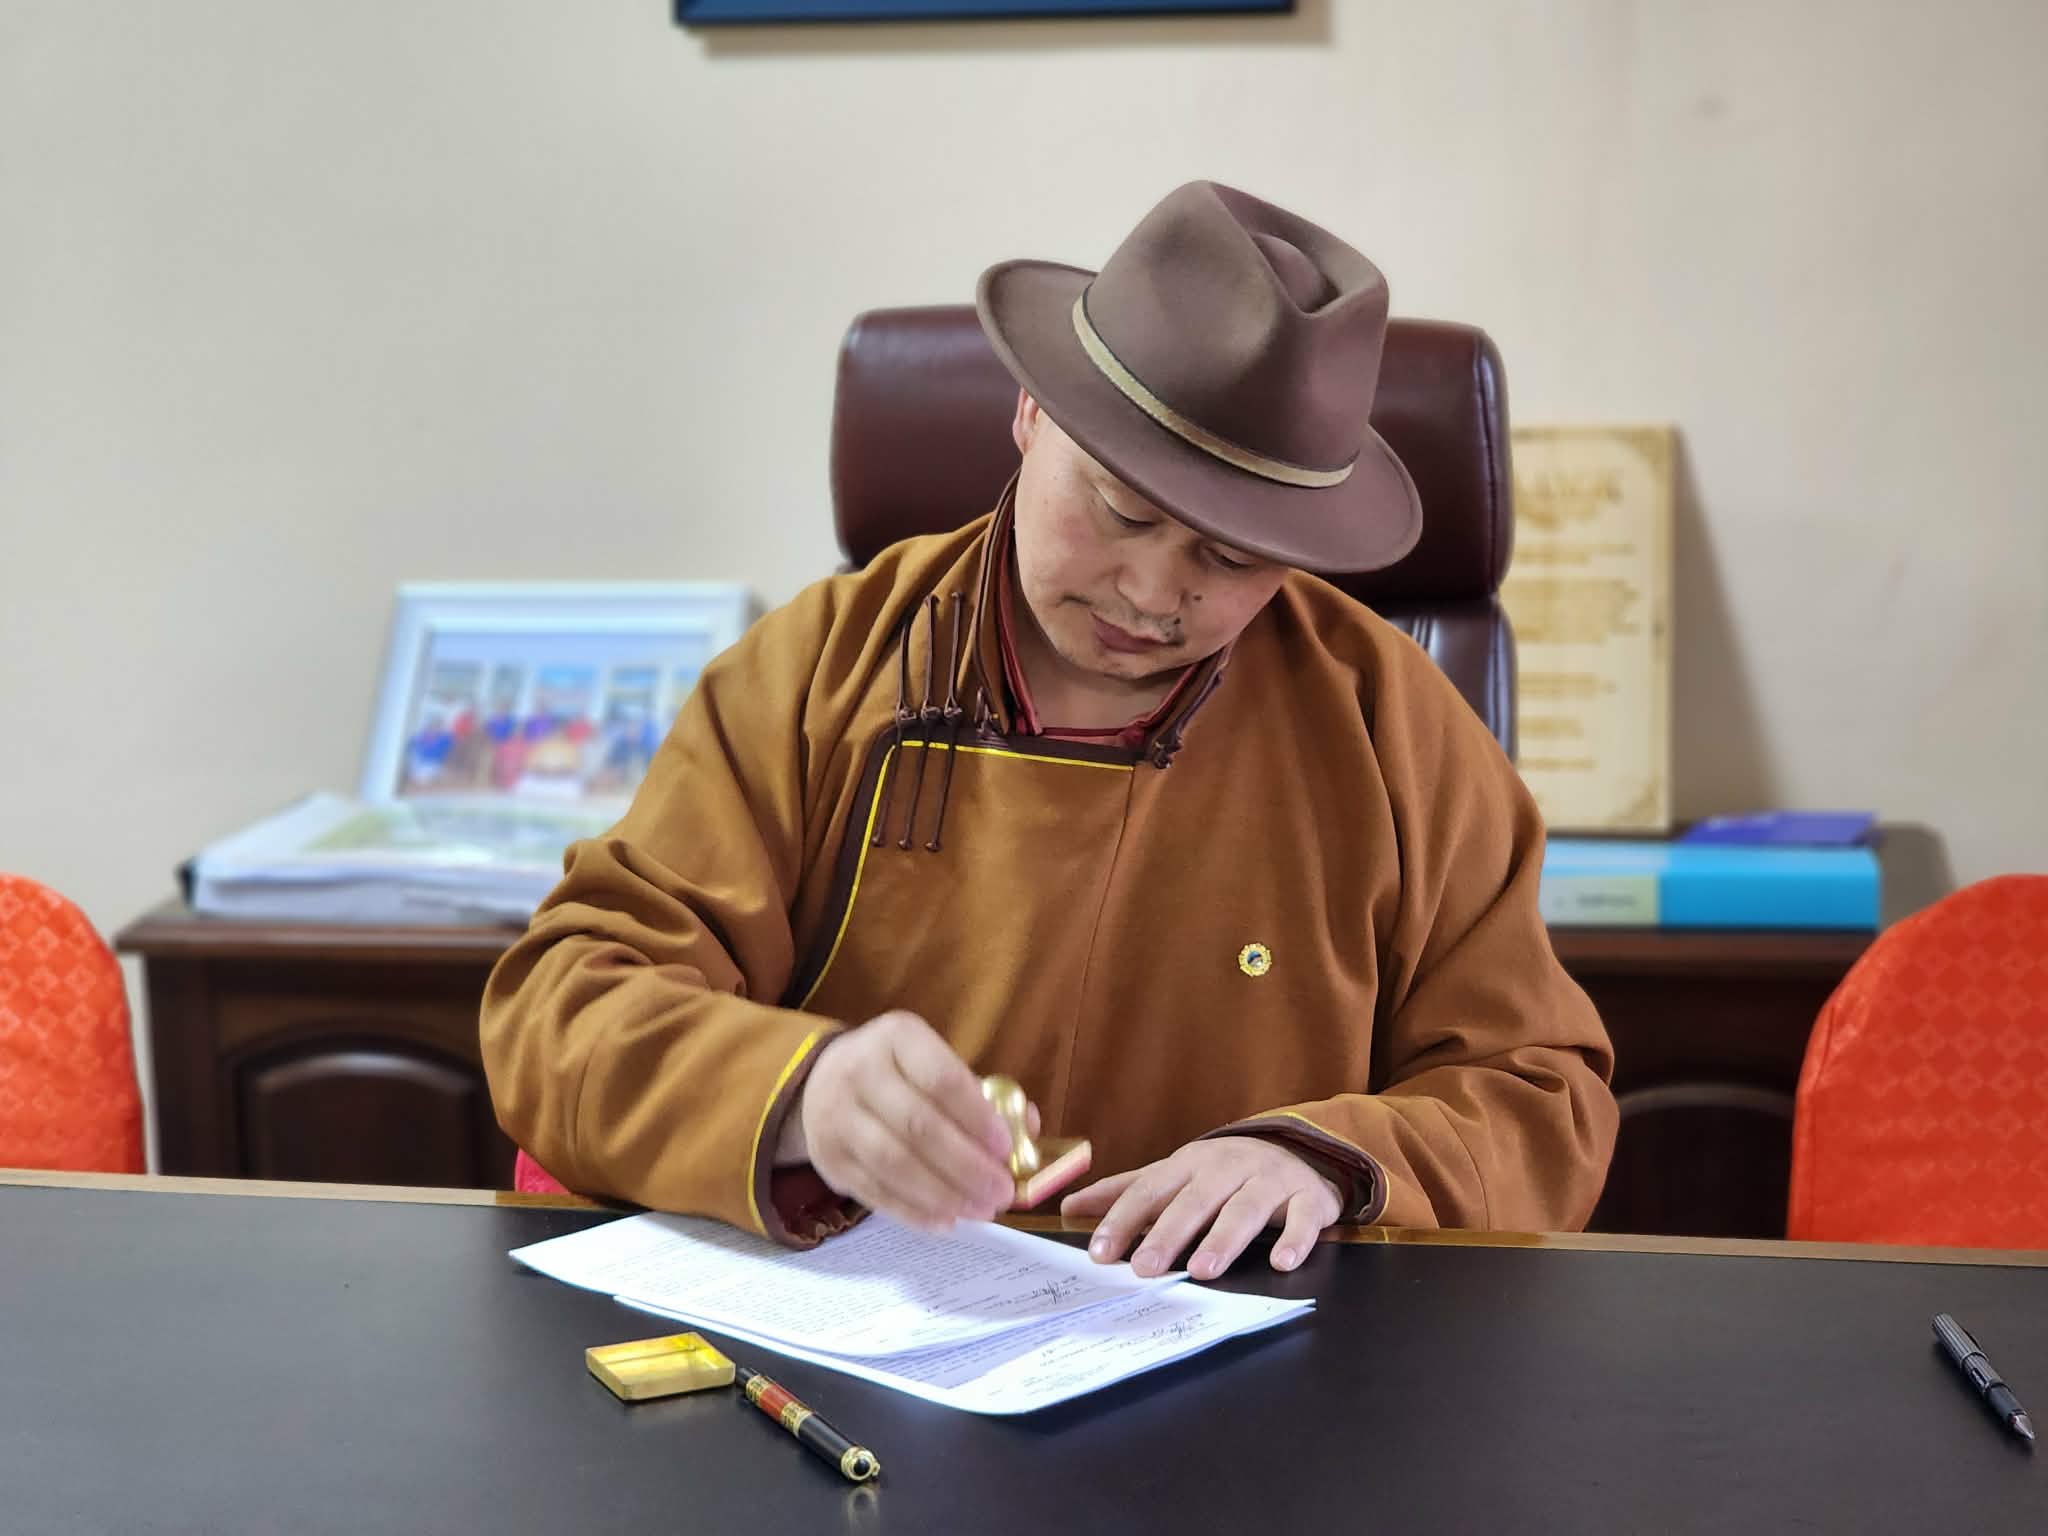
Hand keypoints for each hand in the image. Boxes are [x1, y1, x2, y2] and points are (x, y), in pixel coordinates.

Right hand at [777, 1010, 1018, 1232]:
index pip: (942, 1079)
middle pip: (918, 1126)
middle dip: (966, 1166)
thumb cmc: (899, 1073)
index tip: (1006, 1149)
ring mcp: (837, 1117)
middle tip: (1002, 1193)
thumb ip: (981, 1094)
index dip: (977, 1117)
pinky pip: (874, 1192)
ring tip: (980, 1211)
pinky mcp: (828, 1158)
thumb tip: (1028, 1128)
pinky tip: (946, 1221)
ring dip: (943, 1194)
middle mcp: (860, 1071)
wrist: (821, 1080)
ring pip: (894, 1164)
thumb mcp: (934, 1062)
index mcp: (897, 1038)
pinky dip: (913, 1212)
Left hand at [1061, 1136, 1340, 1278]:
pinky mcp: (1309, 1197)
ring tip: (1202, 1270)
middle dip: (1167, 1234)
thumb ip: (1125, 1192)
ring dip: (1223, 1239)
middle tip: (1145, 1269)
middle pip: (1194, 1201)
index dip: (1123, 1220)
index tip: (1099, 1253)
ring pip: (1244, 1208)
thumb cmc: (1225, 1172)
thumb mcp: (1175, 1175)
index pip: (1150, 1190)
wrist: (1300, 1149)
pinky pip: (1303, 1217)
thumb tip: (1069, 1205)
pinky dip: (1295, 1238)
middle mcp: (1227, 1167)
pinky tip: (1283, 1263)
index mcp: (1190, 1164)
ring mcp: (1270, 1180)